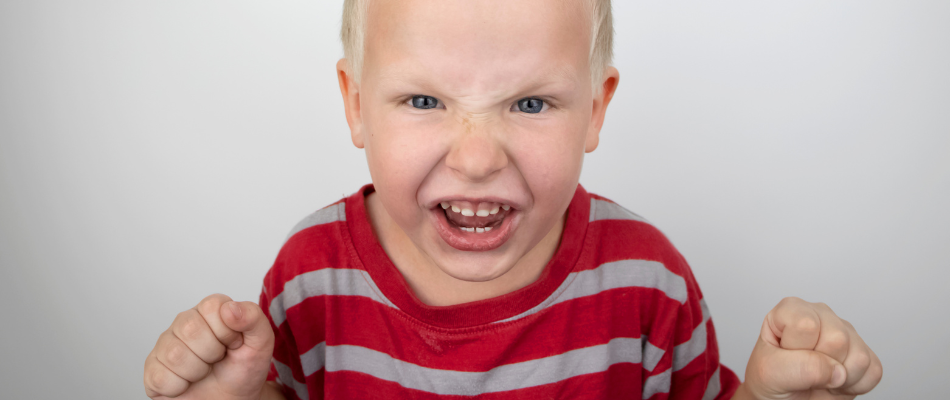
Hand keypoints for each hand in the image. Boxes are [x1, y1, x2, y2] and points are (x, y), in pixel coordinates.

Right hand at [143, 294, 275, 399]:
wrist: (234, 398)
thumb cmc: (244, 368)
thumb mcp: (261, 342)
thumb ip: (253, 318)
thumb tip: (230, 308)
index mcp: (210, 309)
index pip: (211, 308)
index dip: (227, 331)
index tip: (234, 343)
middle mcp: (184, 322)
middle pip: (190, 330)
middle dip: (212, 352)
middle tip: (218, 359)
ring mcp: (165, 344)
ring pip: (175, 355)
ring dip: (197, 371)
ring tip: (204, 371)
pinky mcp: (153, 368)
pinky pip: (161, 377)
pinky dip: (180, 387)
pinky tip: (188, 382)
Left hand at [741, 297, 881, 399]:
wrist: (783, 397)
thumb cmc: (770, 379)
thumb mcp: (770, 371)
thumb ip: (799, 367)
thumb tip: (837, 370)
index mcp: (792, 309)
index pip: (807, 325)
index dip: (799, 349)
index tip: (786, 357)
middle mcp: (821, 315)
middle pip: (839, 340)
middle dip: (821, 365)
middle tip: (804, 371)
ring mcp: (845, 332)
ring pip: (860, 357)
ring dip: (839, 379)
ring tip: (818, 377)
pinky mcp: (863, 352)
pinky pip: (873, 371)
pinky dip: (855, 386)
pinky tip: (834, 381)